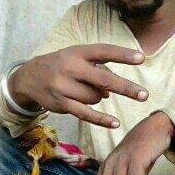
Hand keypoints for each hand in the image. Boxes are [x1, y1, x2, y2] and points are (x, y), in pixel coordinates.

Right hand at [9, 44, 148, 127]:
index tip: (141, 58)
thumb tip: (111, 91)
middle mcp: (71, 68)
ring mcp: (64, 87)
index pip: (104, 51)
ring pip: (96, 97)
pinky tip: (115, 123)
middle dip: (125, 88)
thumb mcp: (78, 57)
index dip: (123, 54)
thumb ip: (97, 69)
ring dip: (99, 96)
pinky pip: (86, 114)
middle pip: (104, 79)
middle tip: (144, 95)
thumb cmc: (63, 64)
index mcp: (78, 52)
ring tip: (87, 89)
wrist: (29, 77)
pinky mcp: (61, 104)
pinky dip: (101, 119)